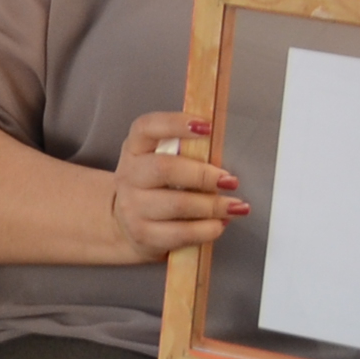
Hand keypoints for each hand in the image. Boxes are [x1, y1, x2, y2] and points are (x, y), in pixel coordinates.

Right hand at [109, 109, 244, 260]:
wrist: (125, 225)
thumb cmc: (153, 189)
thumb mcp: (159, 162)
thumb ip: (185, 153)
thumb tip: (221, 149)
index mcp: (135, 149)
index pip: (147, 127)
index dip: (175, 124)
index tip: (206, 126)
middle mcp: (129, 175)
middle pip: (165, 168)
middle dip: (203, 175)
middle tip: (229, 180)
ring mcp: (133, 206)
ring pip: (178, 203)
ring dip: (214, 205)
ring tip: (235, 206)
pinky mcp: (144, 234)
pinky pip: (183, 232)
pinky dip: (208, 229)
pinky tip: (219, 224)